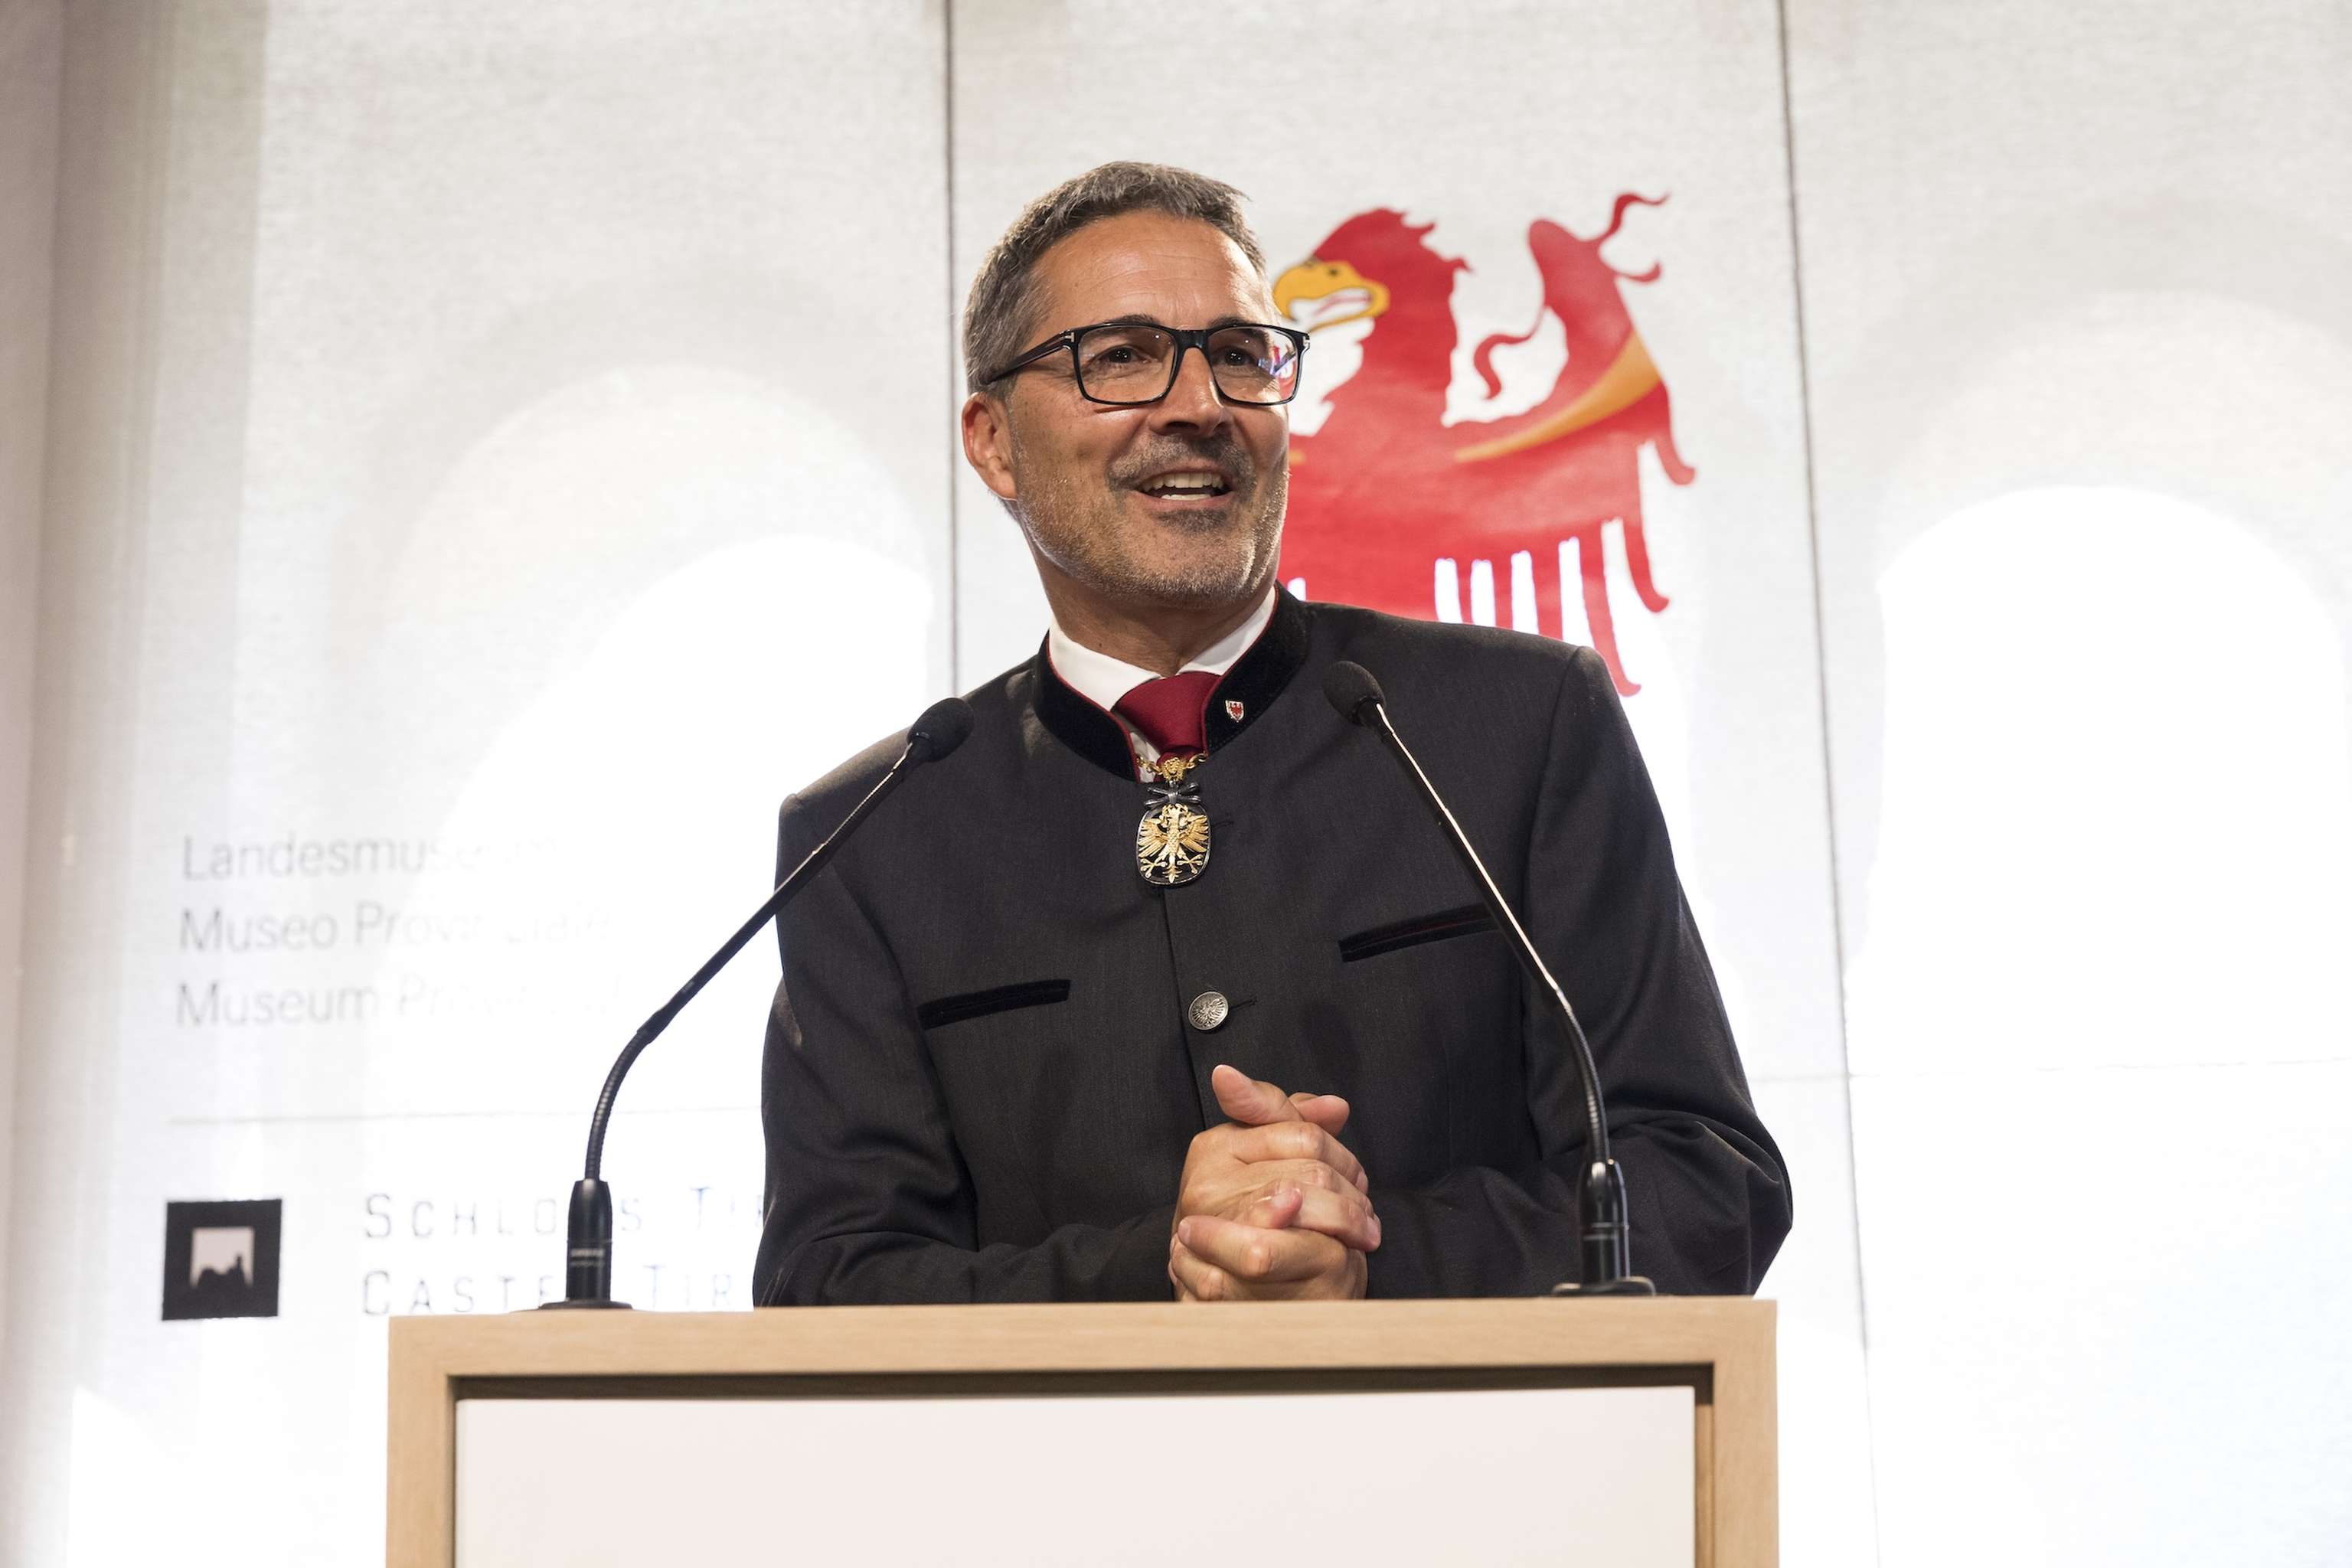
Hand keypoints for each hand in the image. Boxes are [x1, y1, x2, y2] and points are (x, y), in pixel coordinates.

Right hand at [1169, 1065, 1376, 1301]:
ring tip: (1362, 1233)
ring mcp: (1209, 1232)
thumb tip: (1336, 1107)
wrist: (1215, 1288)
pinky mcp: (1229, 1276)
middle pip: (1312, 1172)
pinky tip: (1346, 1256)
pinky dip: (1335, 1251)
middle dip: (1350, 1192)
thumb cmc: (1243, 1216)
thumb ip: (1293, 1124)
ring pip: (1307, 1207)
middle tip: (1363, 1213)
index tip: (1356, 1177)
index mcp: (1212, 1148)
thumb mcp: (1262, 1159)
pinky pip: (1300, 1251)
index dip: (1342, 1157)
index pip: (1303, 1134)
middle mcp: (1204, 1187)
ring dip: (1348, 1221)